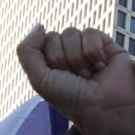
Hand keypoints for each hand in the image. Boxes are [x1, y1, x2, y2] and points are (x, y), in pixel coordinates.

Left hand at [16, 26, 134, 134]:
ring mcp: (87, 47)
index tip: (61, 78)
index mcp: (51, 60)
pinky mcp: (107, 45)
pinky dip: (94, 51)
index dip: (50, 59)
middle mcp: (68, 52)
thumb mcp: (40, 79)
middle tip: (77, 78)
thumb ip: (28, 51)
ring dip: (79, 58)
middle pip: (56, 36)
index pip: (42, 41)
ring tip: (90, 74)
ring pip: (72, 33)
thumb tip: (38, 24)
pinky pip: (91, 33)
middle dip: (64, 59)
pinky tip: (101, 66)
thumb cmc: (72, 99)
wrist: (105, 109)